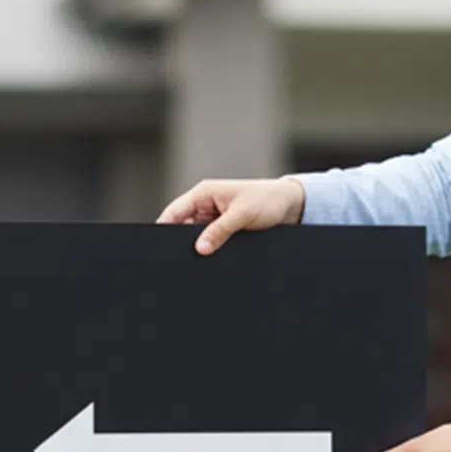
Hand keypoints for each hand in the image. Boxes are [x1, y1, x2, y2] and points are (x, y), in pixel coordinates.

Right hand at [157, 176, 305, 252]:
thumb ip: (220, 231)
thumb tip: (200, 248)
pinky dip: (210, 248)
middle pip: (182, 227)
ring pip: (196, 236)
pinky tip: (212, 257)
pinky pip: (211, 240)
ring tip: (201, 258)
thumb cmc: (267, 200)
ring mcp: (214, 218)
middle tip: (184, 257)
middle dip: (182, 241)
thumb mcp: (242, 215)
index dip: (163, 228)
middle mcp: (206, 205)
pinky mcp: (223, 228)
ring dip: (199, 246)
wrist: (290, 205)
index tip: (160, 246)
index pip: (174, 212)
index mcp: (204, 193)